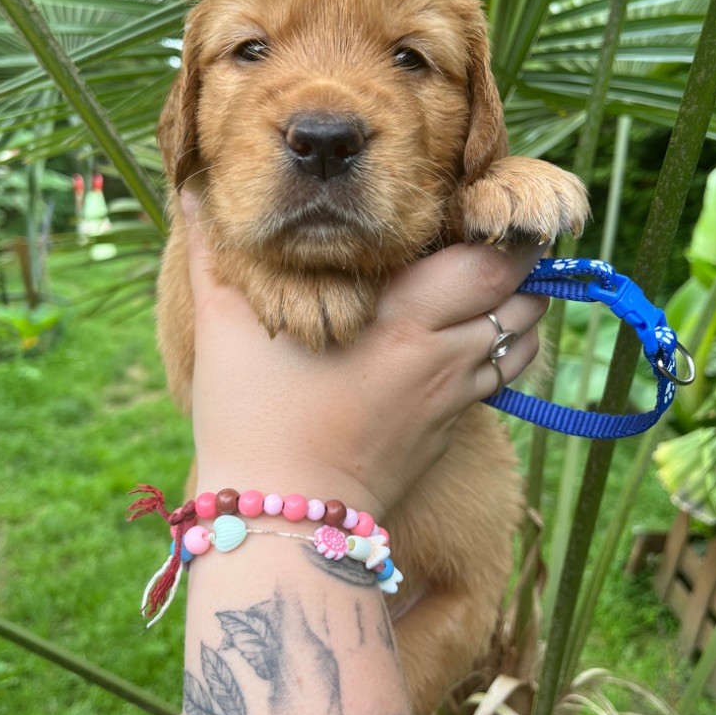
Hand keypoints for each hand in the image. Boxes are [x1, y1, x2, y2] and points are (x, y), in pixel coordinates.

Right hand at [183, 192, 546, 519]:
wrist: (284, 522)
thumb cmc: (251, 417)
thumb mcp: (223, 327)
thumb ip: (213, 254)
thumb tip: (187, 191)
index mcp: (400, 319)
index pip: (486, 267)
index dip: (507, 236)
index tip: (499, 211)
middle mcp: (440, 356)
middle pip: (520, 302)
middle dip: (528, 269)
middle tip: (515, 242)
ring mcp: (449, 399)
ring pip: (518, 344)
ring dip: (521, 312)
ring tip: (504, 286)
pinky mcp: (447, 433)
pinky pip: (495, 381)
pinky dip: (501, 353)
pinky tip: (474, 340)